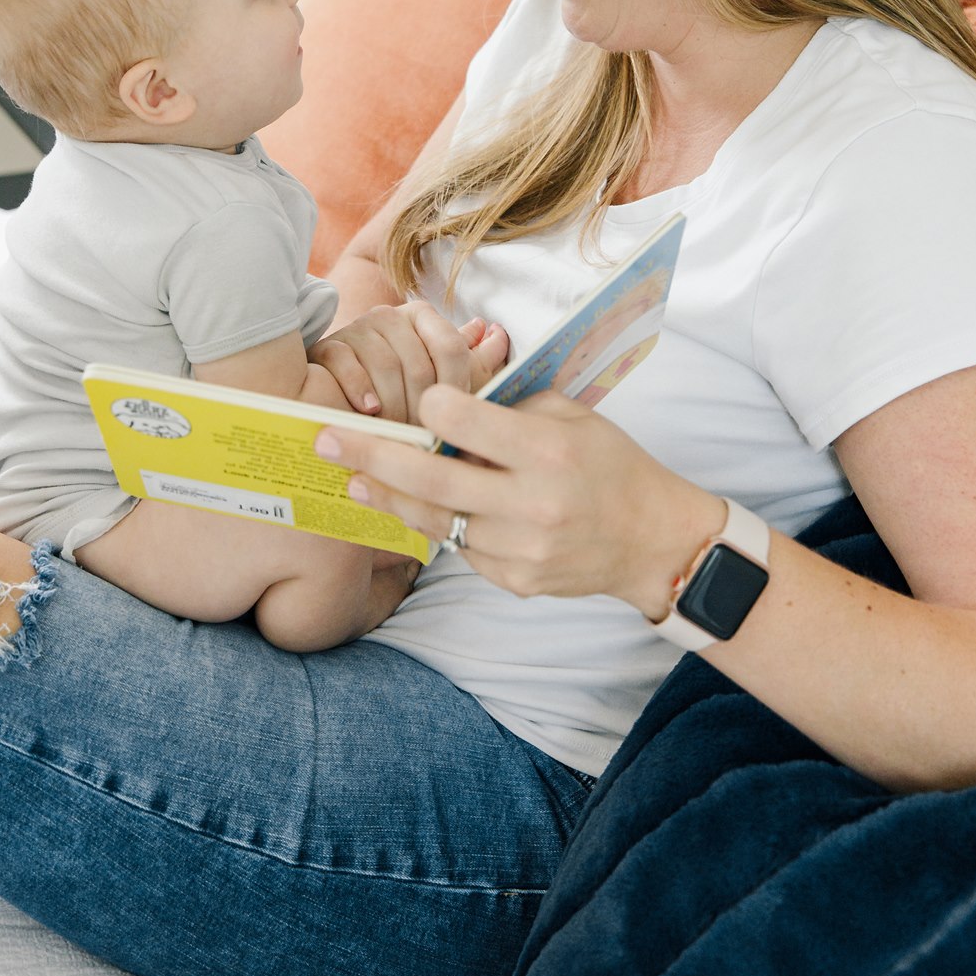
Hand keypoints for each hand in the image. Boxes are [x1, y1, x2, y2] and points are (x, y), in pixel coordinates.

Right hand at [308, 304, 509, 421]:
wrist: (341, 395)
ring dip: (393, 405)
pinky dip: (360, 390)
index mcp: (422, 318)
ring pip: (385, 364)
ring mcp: (357, 329)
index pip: (450, 347)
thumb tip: (498, 335)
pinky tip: (370, 412)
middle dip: (422, 407)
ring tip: (399, 431)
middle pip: (418, 362)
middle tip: (425, 439)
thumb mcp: (440, 376)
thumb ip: (472, 359)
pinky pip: (347, 363)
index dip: (456, 387)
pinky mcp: (328, 346)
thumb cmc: (401, 390)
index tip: (456, 419)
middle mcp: (390, 316)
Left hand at [313, 384, 723, 615]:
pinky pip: (460, 548)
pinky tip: (411, 505)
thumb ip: (509, 408)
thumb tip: (446, 396)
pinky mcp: (515, 580)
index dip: (436, 404)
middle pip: (433, 478)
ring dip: (387, 496)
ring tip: (350, 476)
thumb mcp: (571, 419)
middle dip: (372, 454)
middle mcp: (533, 504)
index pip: (469, 422)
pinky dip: (436, 523)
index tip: (418, 395)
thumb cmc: (610, 465)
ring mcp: (521, 549)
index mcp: (549, 452)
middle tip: (325, 437)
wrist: (651, 542)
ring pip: (435, 520)